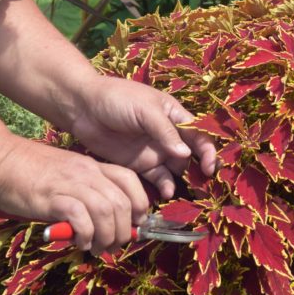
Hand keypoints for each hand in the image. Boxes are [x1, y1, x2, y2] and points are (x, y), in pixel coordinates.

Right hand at [0, 136, 148, 253]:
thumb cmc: (28, 170)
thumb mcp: (66, 173)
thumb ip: (84, 191)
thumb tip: (100, 220)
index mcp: (92, 166)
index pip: (130, 180)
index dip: (140, 204)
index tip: (135, 223)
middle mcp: (87, 173)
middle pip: (122, 202)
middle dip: (125, 229)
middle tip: (115, 244)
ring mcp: (70, 183)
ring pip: (106, 210)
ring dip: (107, 236)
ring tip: (98, 248)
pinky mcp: (52, 197)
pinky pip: (81, 217)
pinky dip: (86, 234)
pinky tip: (80, 242)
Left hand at [67, 76, 216, 198]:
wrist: (83, 107)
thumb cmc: (118, 99)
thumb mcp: (145, 110)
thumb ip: (166, 132)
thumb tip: (187, 155)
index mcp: (175, 116)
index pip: (199, 135)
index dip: (208, 151)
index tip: (210, 167)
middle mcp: (169, 136)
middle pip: (192, 155)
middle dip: (200, 171)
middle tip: (205, 189)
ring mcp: (155, 151)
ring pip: (177, 169)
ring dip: (184, 181)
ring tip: (187, 195)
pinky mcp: (140, 165)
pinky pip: (158, 178)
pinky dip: (165, 186)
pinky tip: (166, 192)